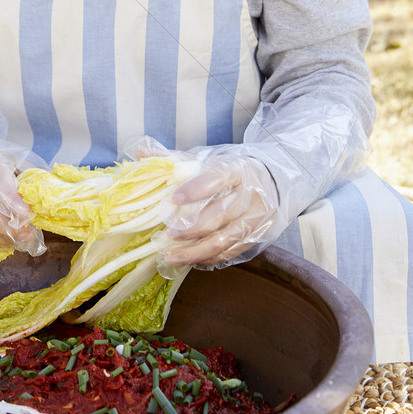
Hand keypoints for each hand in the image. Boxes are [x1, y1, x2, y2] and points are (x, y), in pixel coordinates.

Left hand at [160, 154, 278, 267]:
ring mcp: (254, 219)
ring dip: (196, 250)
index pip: (217, 178)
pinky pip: (230, 252)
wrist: (271, 184)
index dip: (196, 190)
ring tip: (171, 254)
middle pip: (221, 214)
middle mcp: (248, 195)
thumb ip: (176, 160)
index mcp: (236, 170)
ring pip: (225, 239)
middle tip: (168, 233)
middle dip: (193, 227)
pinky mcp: (254, 237)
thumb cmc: (231, 172)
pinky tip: (189, 260)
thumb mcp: (208, 160)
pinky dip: (208, 258)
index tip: (174, 199)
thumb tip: (142, 154)